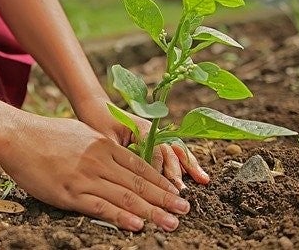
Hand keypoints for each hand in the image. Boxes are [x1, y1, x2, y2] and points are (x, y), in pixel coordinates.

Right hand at [0, 115, 190, 231]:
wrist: (17, 136)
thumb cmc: (46, 134)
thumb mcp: (80, 133)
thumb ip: (101, 146)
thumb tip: (117, 156)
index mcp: (103, 146)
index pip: (140, 167)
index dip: (161, 182)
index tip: (177, 192)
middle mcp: (99, 161)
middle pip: (139, 184)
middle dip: (165, 199)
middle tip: (185, 210)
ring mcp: (85, 177)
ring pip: (125, 197)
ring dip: (152, 211)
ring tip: (171, 222)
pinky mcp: (69, 193)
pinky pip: (100, 207)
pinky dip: (121, 217)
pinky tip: (137, 225)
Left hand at [72, 97, 209, 189]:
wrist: (96, 107)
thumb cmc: (97, 122)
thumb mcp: (105, 138)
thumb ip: (119, 153)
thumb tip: (129, 175)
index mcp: (141, 128)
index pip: (154, 151)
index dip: (159, 170)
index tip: (163, 188)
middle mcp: (153, 131)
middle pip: (169, 152)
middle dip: (176, 172)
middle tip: (181, 191)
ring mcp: (156, 134)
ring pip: (176, 151)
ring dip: (188, 167)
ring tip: (202, 180)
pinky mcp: (156, 140)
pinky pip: (173, 152)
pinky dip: (186, 163)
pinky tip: (199, 175)